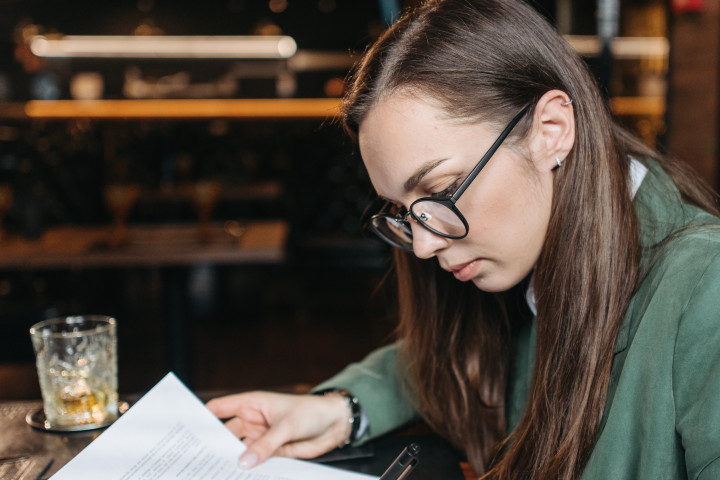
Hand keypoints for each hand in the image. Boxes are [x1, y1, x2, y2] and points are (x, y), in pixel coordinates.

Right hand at [206, 391, 350, 468]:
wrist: (335, 424)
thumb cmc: (311, 412)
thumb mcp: (287, 426)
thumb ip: (266, 445)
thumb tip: (243, 462)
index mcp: (251, 404)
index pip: (219, 409)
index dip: (202, 418)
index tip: (187, 432)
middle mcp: (252, 421)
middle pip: (225, 435)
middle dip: (214, 447)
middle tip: (199, 462)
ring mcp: (260, 439)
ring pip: (239, 452)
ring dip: (231, 462)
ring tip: (216, 473)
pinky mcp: (271, 454)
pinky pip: (254, 464)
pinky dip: (248, 471)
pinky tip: (240, 478)